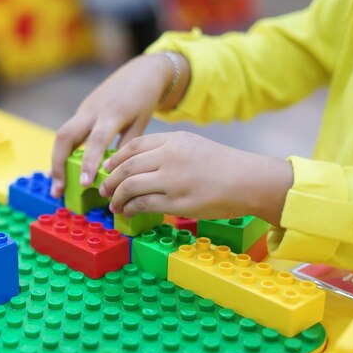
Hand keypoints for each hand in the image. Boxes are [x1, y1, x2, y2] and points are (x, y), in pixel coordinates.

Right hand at [50, 53, 189, 197]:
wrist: (142, 71)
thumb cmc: (145, 99)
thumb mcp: (141, 124)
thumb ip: (126, 147)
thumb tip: (112, 172)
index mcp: (112, 113)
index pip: (96, 140)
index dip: (88, 163)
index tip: (83, 184)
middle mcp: (92, 110)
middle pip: (65, 136)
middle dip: (58, 164)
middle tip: (59, 191)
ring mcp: (84, 110)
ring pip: (62, 136)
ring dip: (56, 162)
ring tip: (58, 187)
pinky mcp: (82, 112)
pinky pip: (68, 134)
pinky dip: (63, 153)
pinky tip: (62, 172)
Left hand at [98, 132, 293, 225]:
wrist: (248, 180)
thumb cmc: (221, 165)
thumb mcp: (192, 145)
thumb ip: (165, 150)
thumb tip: (135, 165)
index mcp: (173, 140)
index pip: (133, 147)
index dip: (115, 159)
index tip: (107, 169)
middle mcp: (170, 157)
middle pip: (126, 168)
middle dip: (110, 180)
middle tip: (104, 190)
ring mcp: (173, 180)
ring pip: (130, 187)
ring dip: (117, 198)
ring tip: (114, 205)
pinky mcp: (177, 202)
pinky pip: (143, 205)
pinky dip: (130, 209)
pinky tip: (128, 212)